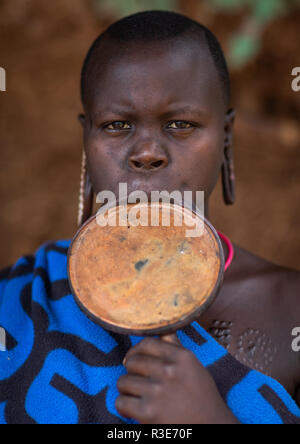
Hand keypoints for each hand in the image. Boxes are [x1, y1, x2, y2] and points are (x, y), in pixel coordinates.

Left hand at [116, 335, 238, 423]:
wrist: (211, 428)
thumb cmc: (202, 397)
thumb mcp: (194, 367)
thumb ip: (176, 348)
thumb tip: (162, 331)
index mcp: (182, 357)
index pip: (146, 343)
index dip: (135, 351)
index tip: (133, 359)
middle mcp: (169, 371)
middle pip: (132, 361)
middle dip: (130, 372)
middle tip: (137, 381)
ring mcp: (158, 391)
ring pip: (123, 381)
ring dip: (126, 390)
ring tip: (136, 396)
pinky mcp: (148, 413)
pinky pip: (121, 402)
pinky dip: (123, 407)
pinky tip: (133, 410)